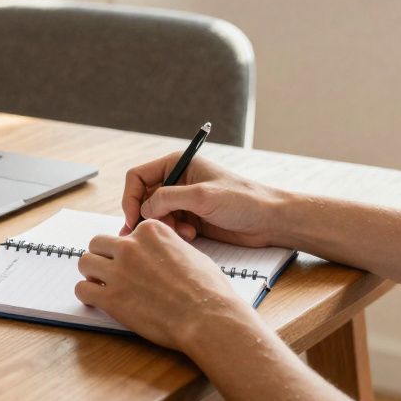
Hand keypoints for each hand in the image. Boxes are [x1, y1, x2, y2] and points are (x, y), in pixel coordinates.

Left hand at [75, 220, 252, 351]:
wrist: (208, 318)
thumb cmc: (208, 289)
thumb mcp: (191, 253)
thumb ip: (167, 247)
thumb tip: (161, 253)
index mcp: (151, 231)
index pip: (126, 232)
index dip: (129, 249)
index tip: (134, 262)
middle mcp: (131, 246)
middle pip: (99, 243)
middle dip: (104, 257)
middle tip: (113, 272)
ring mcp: (119, 270)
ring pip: (85, 262)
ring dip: (92, 273)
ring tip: (102, 285)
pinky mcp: (111, 297)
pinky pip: (82, 289)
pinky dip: (88, 295)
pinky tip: (98, 300)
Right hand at [120, 155, 288, 247]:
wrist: (270, 220)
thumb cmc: (243, 200)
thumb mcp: (202, 195)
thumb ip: (168, 198)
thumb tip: (143, 210)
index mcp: (178, 164)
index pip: (137, 177)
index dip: (131, 198)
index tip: (134, 219)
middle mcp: (177, 181)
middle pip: (143, 198)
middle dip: (145, 216)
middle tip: (151, 233)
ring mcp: (184, 201)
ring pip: (155, 215)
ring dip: (163, 227)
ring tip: (183, 234)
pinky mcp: (191, 219)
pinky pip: (169, 227)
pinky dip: (174, 234)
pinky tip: (191, 236)